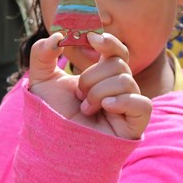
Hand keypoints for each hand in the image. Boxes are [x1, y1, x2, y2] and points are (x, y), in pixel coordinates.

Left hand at [28, 31, 150, 139]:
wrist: (53, 147)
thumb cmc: (50, 117)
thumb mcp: (41, 81)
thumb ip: (42, 54)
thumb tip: (57, 35)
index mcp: (101, 75)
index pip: (115, 50)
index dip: (107, 41)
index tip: (90, 38)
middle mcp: (117, 88)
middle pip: (118, 63)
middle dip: (92, 77)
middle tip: (79, 95)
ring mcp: (128, 105)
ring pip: (125, 80)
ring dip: (98, 93)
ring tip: (85, 110)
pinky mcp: (135, 124)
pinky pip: (142, 103)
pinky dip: (122, 102)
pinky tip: (106, 108)